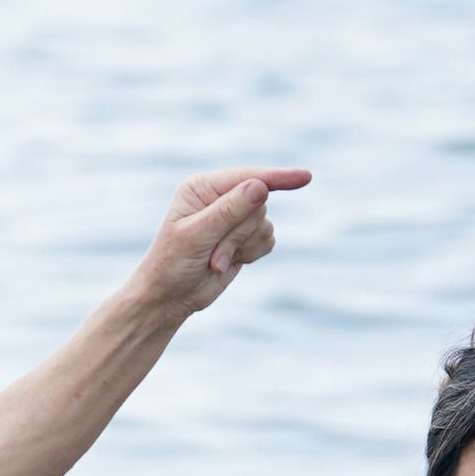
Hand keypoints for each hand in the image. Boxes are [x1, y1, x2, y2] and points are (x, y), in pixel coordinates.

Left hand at [133, 166, 306, 319]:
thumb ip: (229, 211)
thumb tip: (261, 186)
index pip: (247, 177)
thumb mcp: (197, 236)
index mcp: (202, 187)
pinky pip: (268, 239)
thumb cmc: (172, 264)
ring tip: (214, 262)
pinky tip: (228, 263)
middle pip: (258, 204)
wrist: (170, 298)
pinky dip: (251, 254)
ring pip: (264, 223)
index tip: (304, 177)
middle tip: (212, 255)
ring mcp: (234, 217)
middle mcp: (220, 197)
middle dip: (239, 234)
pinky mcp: (244, 238)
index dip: (277, 178)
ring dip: (242, 248)